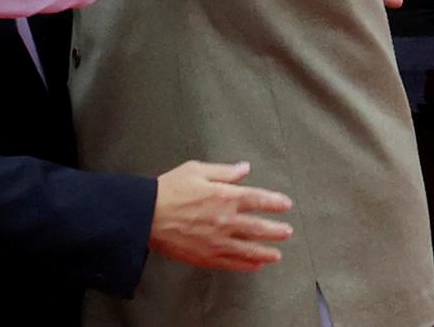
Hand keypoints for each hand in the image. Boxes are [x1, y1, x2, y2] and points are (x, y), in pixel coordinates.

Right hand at [150, 161, 292, 271]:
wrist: (146, 215)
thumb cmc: (169, 189)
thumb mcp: (196, 170)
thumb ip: (224, 171)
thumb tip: (245, 168)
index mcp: (224, 196)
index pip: (257, 199)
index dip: (274, 202)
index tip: (286, 204)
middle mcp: (225, 220)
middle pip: (259, 227)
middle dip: (276, 230)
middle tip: (287, 231)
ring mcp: (217, 241)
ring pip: (249, 249)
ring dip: (266, 251)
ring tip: (277, 254)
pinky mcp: (207, 256)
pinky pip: (232, 263)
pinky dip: (246, 265)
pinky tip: (255, 265)